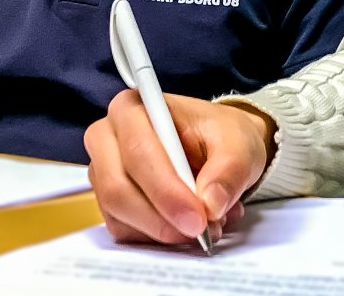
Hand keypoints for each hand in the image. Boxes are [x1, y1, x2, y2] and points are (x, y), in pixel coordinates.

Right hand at [85, 91, 274, 245]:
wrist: (220, 149)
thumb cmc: (221, 136)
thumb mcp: (239, 143)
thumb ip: (229, 170)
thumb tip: (210, 203)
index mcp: (133, 108)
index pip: (138, 152)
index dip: (165, 190)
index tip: (197, 217)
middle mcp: (108, 137)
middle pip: (118, 188)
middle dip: (162, 217)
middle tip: (200, 230)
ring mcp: (104, 171)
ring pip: (119, 214)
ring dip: (163, 230)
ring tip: (205, 225)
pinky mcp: (109, 201)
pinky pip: (123, 229)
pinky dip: (156, 237)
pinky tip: (185, 227)